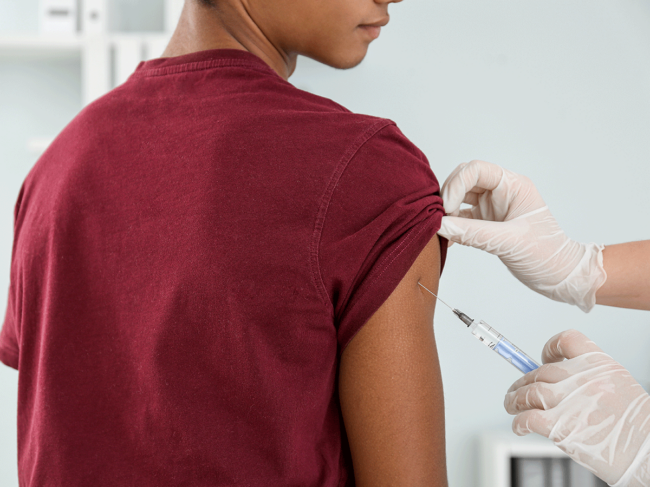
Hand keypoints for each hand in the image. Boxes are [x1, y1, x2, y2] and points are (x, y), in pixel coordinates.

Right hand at [437, 160, 606, 312]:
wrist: (560, 276)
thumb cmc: (547, 255)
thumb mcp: (509, 242)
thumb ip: (472, 233)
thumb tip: (440, 226)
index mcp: (513, 186)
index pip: (476, 170)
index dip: (456, 185)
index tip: (447, 208)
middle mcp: (502, 192)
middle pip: (464, 180)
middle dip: (448, 196)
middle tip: (440, 218)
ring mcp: (493, 207)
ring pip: (459, 198)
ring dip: (447, 211)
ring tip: (442, 229)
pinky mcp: (487, 223)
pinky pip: (461, 217)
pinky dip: (451, 226)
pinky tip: (447, 240)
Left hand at [505, 330, 649, 485]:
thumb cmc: (637, 427)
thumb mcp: (619, 389)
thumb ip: (591, 380)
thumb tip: (560, 383)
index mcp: (600, 365)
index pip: (567, 340)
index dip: (550, 348)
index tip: (544, 359)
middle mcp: (582, 378)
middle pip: (540, 371)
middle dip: (524, 381)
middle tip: (518, 390)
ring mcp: (568, 401)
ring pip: (527, 392)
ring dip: (514, 399)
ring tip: (511, 405)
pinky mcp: (559, 426)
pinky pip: (526, 418)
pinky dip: (518, 422)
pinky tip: (519, 427)